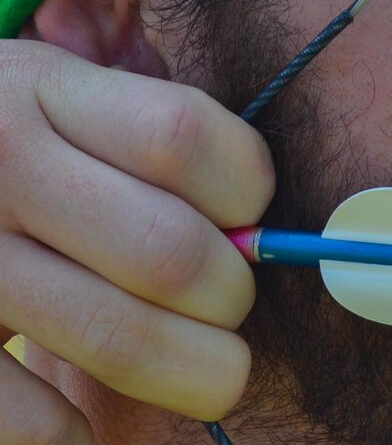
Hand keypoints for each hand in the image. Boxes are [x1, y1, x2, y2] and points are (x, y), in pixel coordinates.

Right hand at [0, 40, 273, 441]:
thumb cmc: (3, 139)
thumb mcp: (59, 96)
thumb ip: (149, 137)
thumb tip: (256, 235)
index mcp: (43, 91)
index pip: (180, 135)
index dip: (245, 185)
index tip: (251, 214)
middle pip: (167, 248)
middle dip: (231, 293)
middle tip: (232, 304)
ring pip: (115, 332)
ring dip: (194, 368)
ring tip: (216, 372)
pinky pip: (16, 410)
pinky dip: (68, 431)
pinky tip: (86, 423)